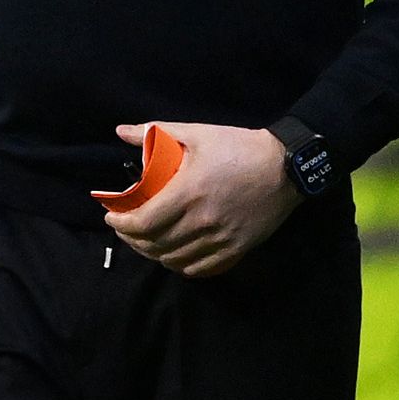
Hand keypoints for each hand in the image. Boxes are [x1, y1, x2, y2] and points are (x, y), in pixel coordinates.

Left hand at [103, 122, 296, 275]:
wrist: (288, 166)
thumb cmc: (239, 147)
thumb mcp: (197, 133)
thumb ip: (155, 132)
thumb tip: (120, 131)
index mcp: (188, 193)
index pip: (143, 222)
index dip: (120, 225)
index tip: (111, 217)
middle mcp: (202, 220)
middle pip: (154, 244)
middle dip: (131, 239)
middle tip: (124, 229)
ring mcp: (222, 238)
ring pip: (175, 259)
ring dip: (153, 253)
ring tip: (145, 242)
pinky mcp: (238, 248)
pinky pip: (201, 268)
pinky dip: (181, 265)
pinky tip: (173, 256)